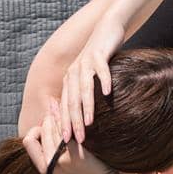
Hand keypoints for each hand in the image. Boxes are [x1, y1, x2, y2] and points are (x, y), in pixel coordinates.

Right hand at [21, 99, 119, 173]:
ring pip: (50, 127)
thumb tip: (46, 132)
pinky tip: (73, 112)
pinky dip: (66, 118)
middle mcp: (49, 164)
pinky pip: (64, 129)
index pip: (28, 141)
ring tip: (60, 105)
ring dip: (55, 115)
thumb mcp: (64, 170)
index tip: (47, 125)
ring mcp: (60, 159)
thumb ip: (53, 155)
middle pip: (39, 131)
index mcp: (44, 169)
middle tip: (56, 109)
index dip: (36, 130)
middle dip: (47, 119)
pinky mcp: (73, 153)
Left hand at [59, 22, 124, 141]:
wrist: (106, 29)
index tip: (66, 144)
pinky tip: (108, 94)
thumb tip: (84, 118)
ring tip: (89, 123)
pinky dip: (104, 81)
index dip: (65, 125)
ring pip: (84, 89)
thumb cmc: (100, 58)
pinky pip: (101, 70)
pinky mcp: (99, 54)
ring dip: (86, 107)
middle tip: (77, 141)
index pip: (65, 107)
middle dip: (73, 122)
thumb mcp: (89, 77)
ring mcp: (85, 63)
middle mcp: (74, 73)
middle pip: (72, 101)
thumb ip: (84, 95)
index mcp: (70, 81)